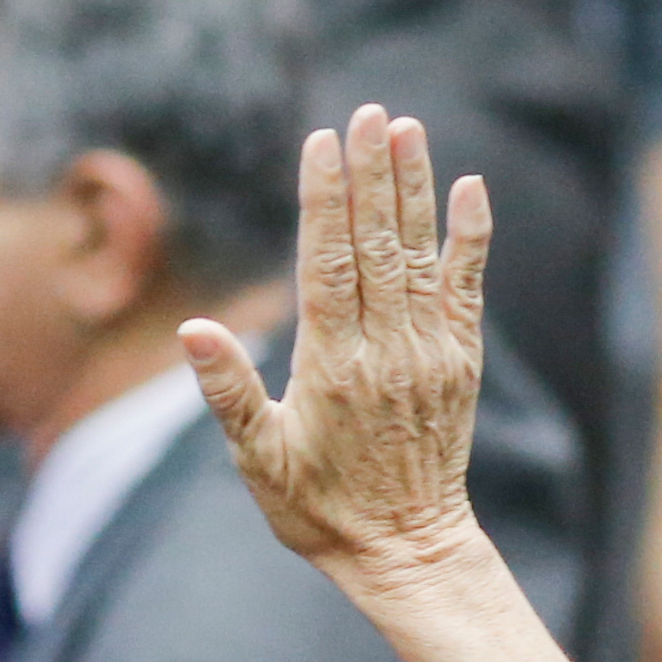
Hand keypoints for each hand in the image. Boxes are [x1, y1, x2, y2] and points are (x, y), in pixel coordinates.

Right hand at [188, 106, 492, 598]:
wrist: (405, 550)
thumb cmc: (318, 508)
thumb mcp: (258, 459)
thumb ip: (228, 390)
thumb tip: (191, 331)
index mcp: (331, 364)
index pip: (327, 261)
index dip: (325, 197)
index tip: (323, 141)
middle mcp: (384, 348)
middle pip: (376, 243)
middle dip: (371, 173)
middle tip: (368, 111)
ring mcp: (428, 352)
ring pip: (419, 253)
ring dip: (414, 187)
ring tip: (408, 127)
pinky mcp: (459, 361)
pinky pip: (466, 287)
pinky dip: (469, 237)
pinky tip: (470, 189)